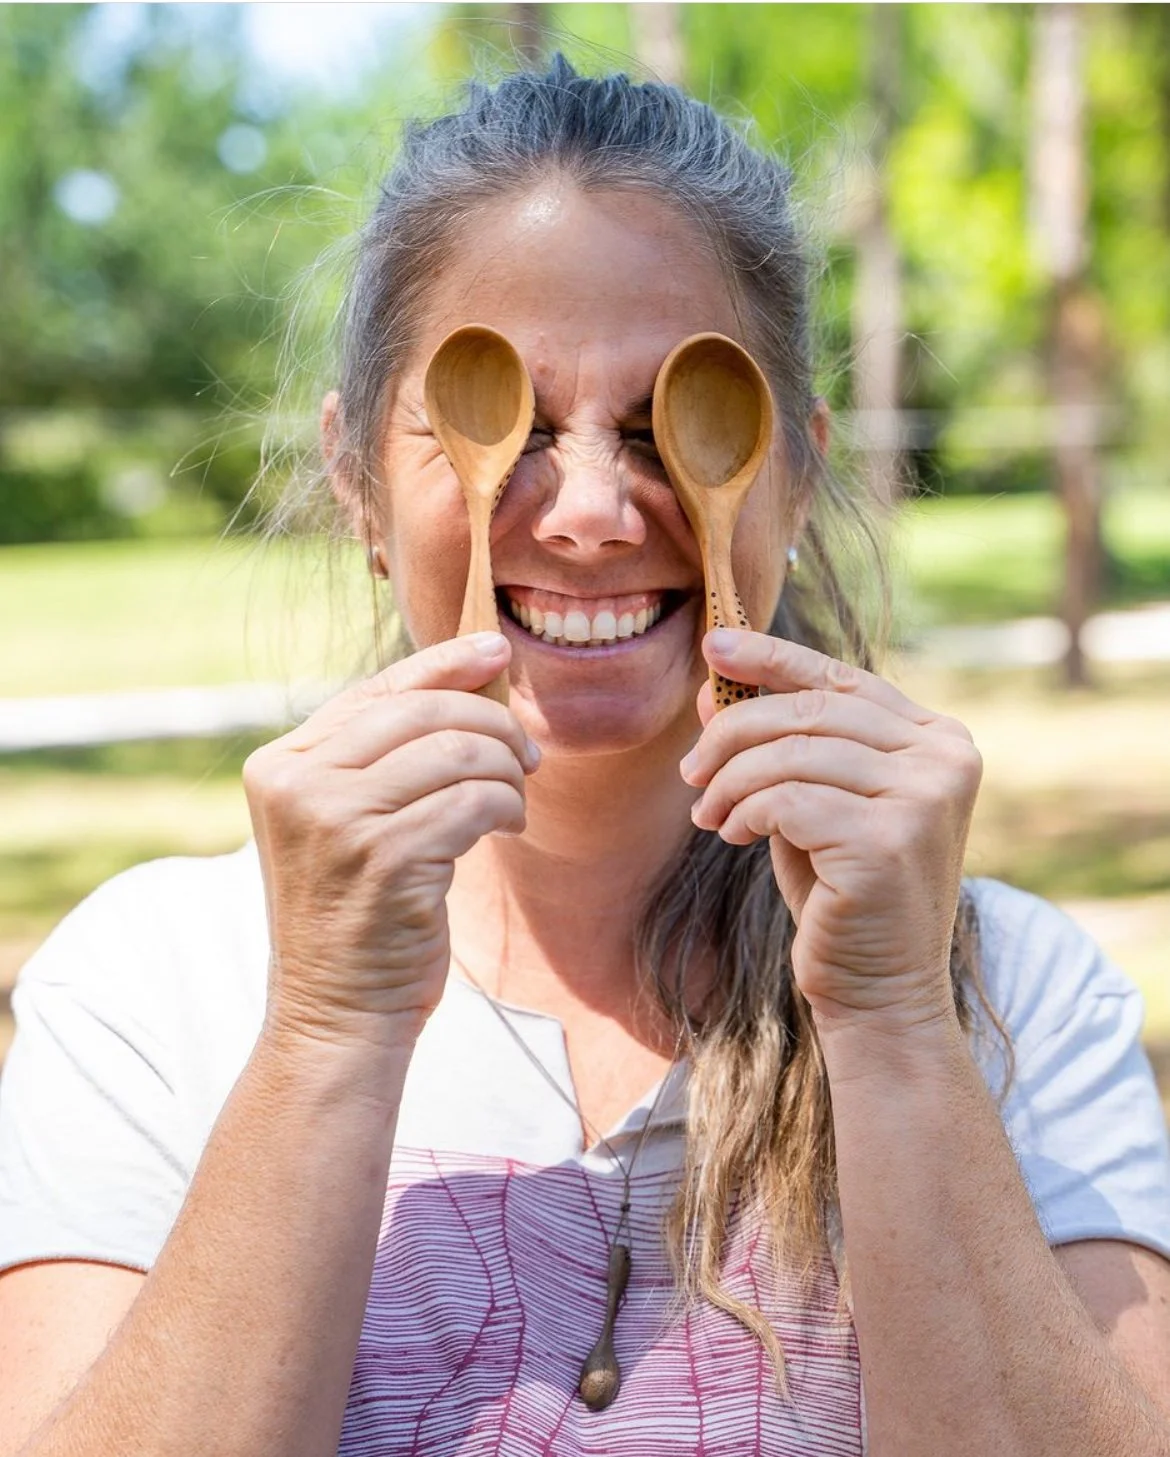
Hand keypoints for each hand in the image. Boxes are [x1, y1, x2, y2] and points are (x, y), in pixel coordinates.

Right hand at [243, 632, 538, 1049]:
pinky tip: (506, 827)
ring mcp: (334, 818)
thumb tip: (474, 672)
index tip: (496, 647)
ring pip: (457, 751)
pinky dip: (507, 808)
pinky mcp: (382, 856)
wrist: (337, 1015)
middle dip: (492, 724)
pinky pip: (475, 800)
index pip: (376, 689)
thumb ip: (386, 754)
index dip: (444, 663)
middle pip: (423, 711)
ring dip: (505, 772)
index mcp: (280, 763)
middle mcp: (296, 781)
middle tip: (527, 755)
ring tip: (512, 801)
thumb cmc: (359, 915)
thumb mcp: (350, 821)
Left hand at [680, 629, 981, 1027]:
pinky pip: (786, 799)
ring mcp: (924, 798)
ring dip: (730, 781)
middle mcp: (944, 760)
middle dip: (733, 732)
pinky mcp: (889, 840)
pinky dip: (745, 812)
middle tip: (690, 769)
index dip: (772, 656)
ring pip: (790, 753)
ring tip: (710, 814)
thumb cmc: (841, 896)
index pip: (842, 678)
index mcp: (937, 741)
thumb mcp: (808, 804)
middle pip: (809, 710)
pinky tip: (733, 835)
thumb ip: (777, 745)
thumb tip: (712, 684)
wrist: (879, 992)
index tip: (712, 645)